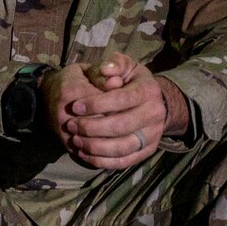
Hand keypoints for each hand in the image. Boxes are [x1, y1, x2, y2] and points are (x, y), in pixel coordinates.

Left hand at [48, 53, 168, 170]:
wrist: (151, 102)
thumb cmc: (131, 81)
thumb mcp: (125, 66)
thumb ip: (115, 64)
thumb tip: (106, 70)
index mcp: (149, 90)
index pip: (121, 99)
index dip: (96, 104)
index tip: (75, 106)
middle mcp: (155, 114)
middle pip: (121, 126)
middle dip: (92, 127)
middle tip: (71, 125)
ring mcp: (153, 135)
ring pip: (122, 147)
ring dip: (95, 146)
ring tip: (75, 140)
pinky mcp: (146, 151)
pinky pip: (123, 162)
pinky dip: (102, 161)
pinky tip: (84, 153)